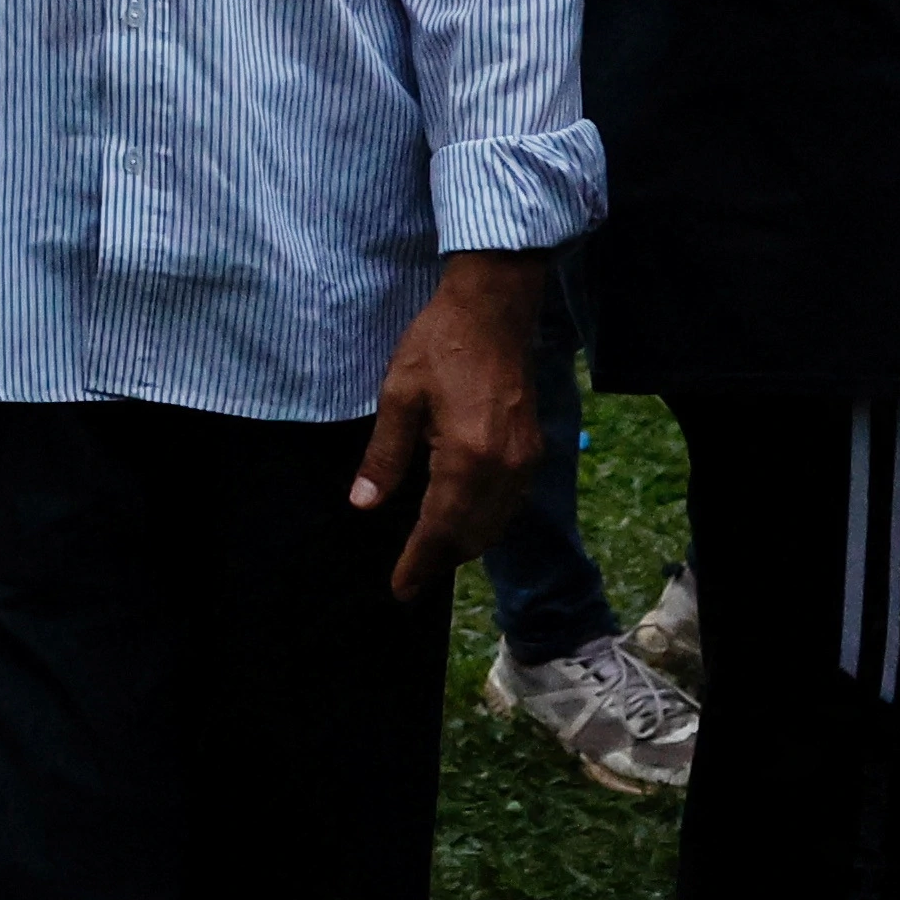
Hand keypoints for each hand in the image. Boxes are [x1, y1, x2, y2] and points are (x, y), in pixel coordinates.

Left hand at [357, 250, 545, 599]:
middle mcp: (505, 469)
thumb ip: (385, 456)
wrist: (494, 309)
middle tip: (410, 578)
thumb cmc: (439, 345)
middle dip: (441, 560)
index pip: (441, 529)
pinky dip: (485, 520)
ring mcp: (526, 461)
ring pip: (496, 524)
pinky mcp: (534, 449)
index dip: (419, 563)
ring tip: (430, 555)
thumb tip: (365, 504)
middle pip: (473, 536)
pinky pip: (509, 503)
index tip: (400, 590)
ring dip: (464, 544)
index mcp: (468, 458)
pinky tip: (460, 518)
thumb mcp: (398, 396)